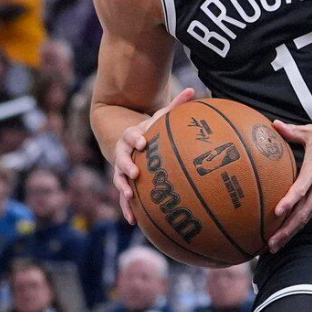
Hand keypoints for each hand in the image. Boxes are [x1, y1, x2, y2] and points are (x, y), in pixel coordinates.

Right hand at [111, 88, 195, 224]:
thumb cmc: (154, 130)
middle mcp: (124, 153)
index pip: (129, 135)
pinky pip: (125, 199)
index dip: (135, 138)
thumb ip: (175, 105)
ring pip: (119, 179)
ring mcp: (123, 170)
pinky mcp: (126, 185)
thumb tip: (192, 89)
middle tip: (135, 172)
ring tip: (129, 197)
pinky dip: (128, 209)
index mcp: (132, 136)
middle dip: (126, 165)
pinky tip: (133, 222)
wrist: (134, 143)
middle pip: (120, 158)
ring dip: (123, 188)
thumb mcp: (162, 117)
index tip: (142, 141)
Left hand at [268, 122, 311, 251]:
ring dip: (291, 232)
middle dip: (286, 230)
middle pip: (303, 212)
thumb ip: (292, 131)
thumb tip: (273, 125)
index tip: (277, 212)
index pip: (302, 188)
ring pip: (306, 217)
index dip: (290, 200)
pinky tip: (289, 232)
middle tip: (271, 244)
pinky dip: (299, 225)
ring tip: (275, 246)